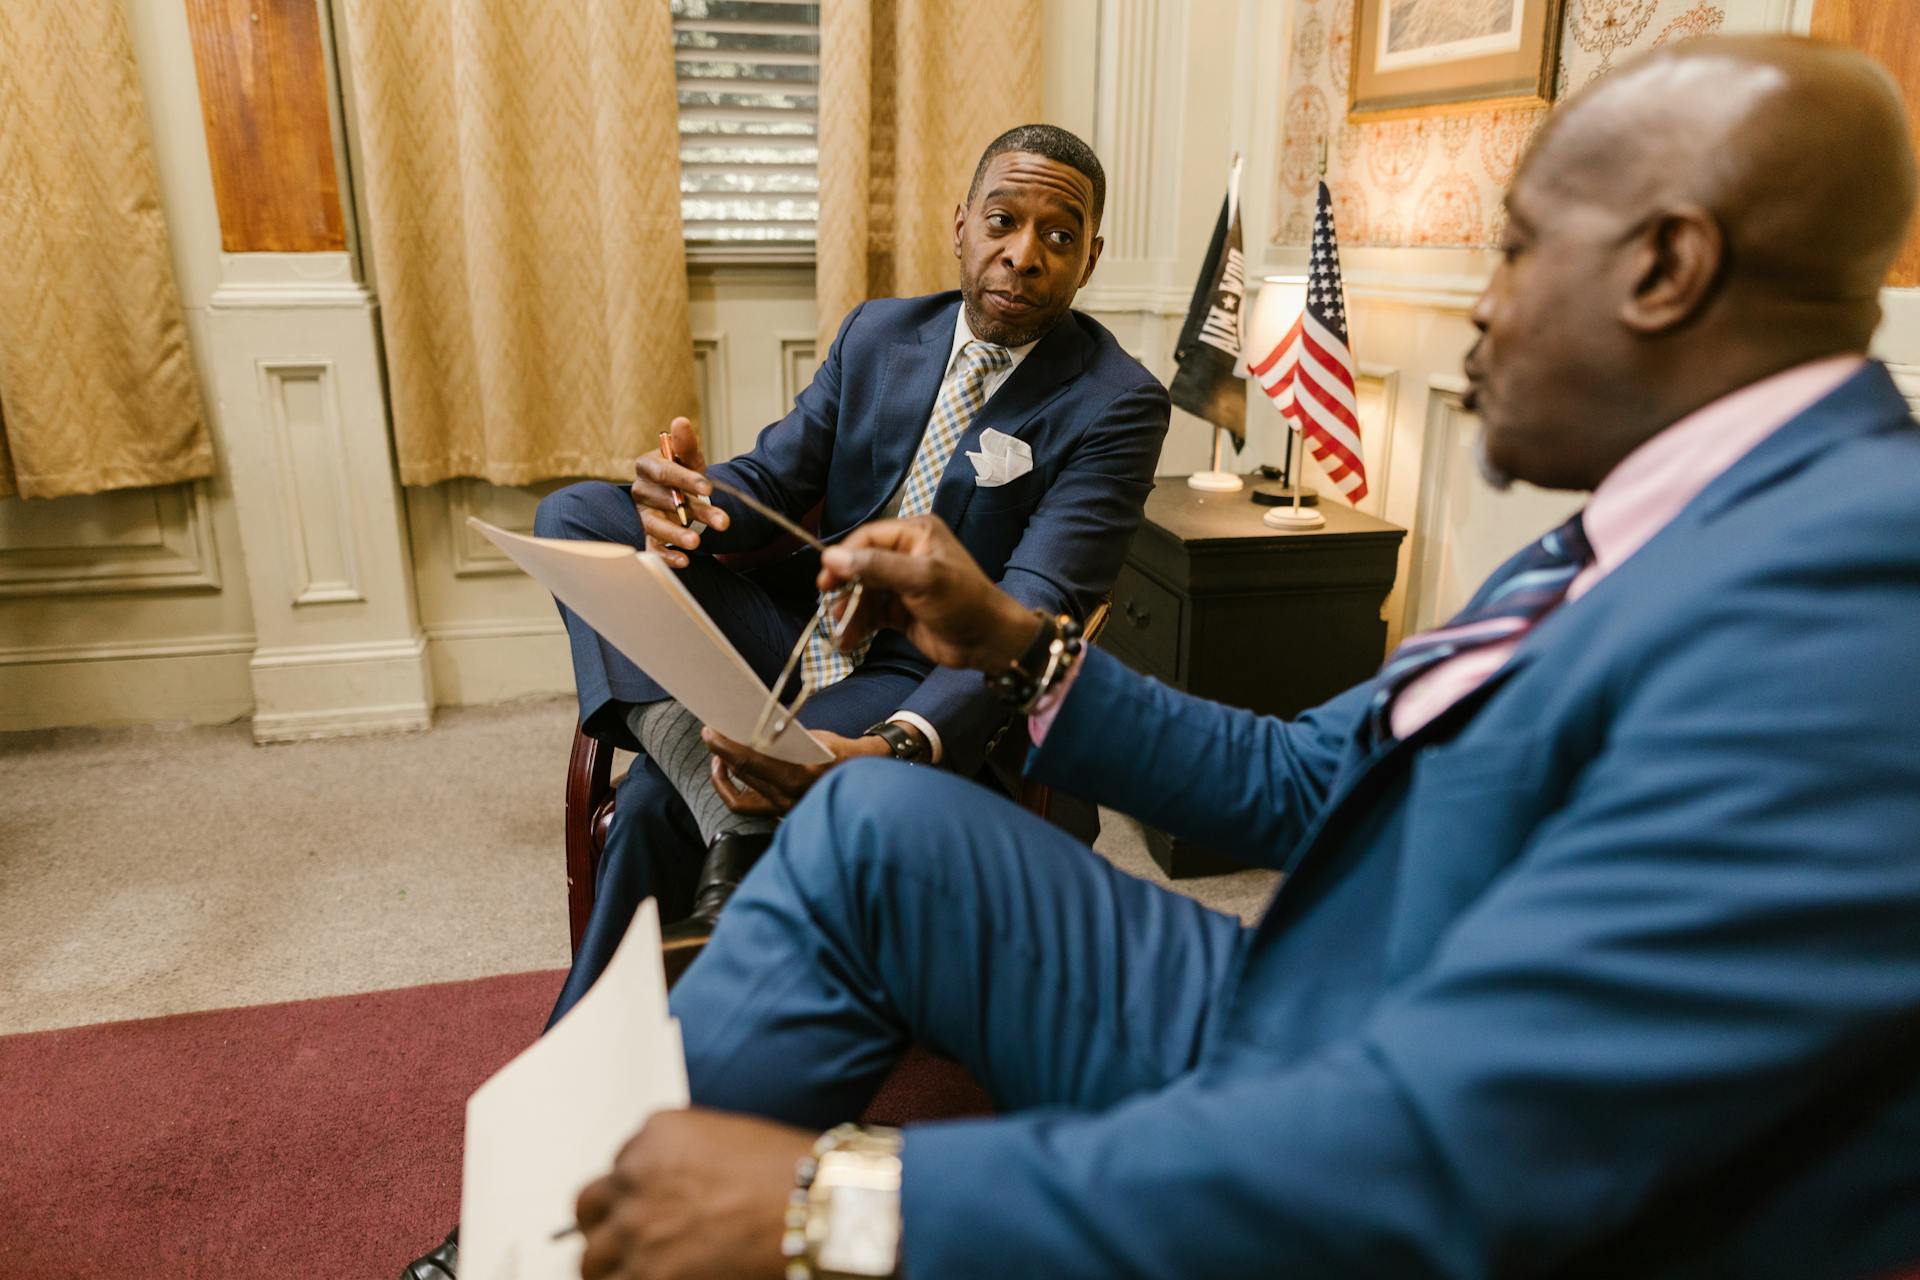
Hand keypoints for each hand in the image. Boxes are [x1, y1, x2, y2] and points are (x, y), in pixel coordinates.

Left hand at [576, 1107, 813, 1279]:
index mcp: (656, 1136)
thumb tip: (671, 1194)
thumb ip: (684, 1160)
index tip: (644, 1204)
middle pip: (590, 1207)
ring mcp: (636, 1230)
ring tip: (635, 1271)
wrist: (814, 1209)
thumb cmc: (790, 1174)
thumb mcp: (728, 1140)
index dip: (633, 1189)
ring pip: (592, 1258)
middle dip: (604, 1223)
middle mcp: (635, 1178)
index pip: (619, 1164)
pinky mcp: (647, 1276)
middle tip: (621, 1240)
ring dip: (611, 1264)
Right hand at [631, 416, 729, 568]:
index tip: (709, 488)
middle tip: (723, 521)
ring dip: (677, 536)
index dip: (686, 480)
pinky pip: (653, 549)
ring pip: (656, 527)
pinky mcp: (648, 537)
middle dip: (696, 511)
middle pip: (667, 501)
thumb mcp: (688, 458)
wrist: (679, 493)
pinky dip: (667, 557)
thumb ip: (685, 444)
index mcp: (647, 466)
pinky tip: (685, 562)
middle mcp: (641, 491)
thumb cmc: (683, 472)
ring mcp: (643, 515)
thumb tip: (681, 421)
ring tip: (698, 542)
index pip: (664, 473)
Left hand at [704, 728, 890, 815]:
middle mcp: (788, 798)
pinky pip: (748, 805)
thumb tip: (753, 730)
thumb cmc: (841, 754)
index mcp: (798, 776)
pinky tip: (734, 773)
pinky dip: (736, 788)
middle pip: (742, 776)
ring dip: (725, 775)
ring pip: (739, 797)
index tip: (710, 733)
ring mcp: (783, 810)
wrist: (865, 782)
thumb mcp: (816, 738)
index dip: (725, 747)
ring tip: (721, 757)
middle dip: (723, 755)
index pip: (750, 762)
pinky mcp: (781, 814)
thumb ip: (785, 739)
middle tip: (714, 736)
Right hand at [819, 517, 1040, 672]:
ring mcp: (903, 583)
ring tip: (840, 631)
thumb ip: (877, 567)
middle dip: (845, 586)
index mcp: (915, 534)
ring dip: (849, 611)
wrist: (988, 643)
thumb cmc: (961, 602)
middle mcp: (907, 553)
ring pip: (864, 592)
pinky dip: (858, 625)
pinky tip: (848, 640)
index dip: (844, 556)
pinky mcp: (900, 609)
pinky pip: (871, 612)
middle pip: (862, 565)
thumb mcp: (921, 579)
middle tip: (827, 603)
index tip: (826, 578)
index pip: (868, 538)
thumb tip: (831, 556)